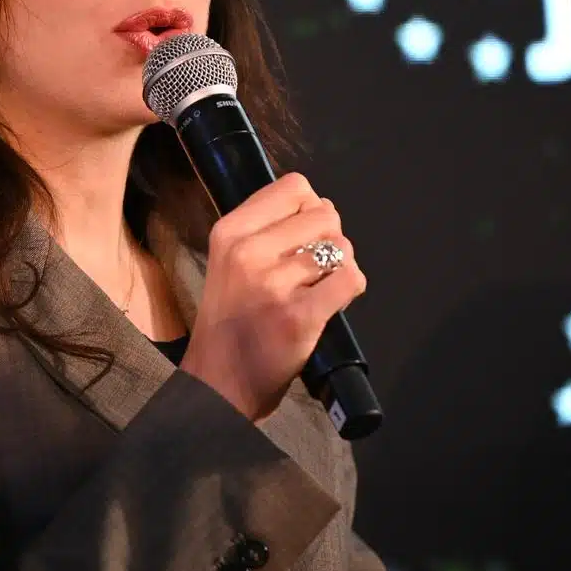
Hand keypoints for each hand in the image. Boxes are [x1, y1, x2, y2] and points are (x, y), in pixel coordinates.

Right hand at [179, 173, 366, 422]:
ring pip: (341, 247)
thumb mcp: (229, 261)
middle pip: (324, 213)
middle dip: (329, 238)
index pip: (294, 186)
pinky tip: (332, 302)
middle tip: (313, 267)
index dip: (310, 207)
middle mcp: (249, 251)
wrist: (219, 384)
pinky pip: (351, 279)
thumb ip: (265, 229)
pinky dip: (352, 288)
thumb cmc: (230, 321)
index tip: (302, 234)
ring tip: (319, 287)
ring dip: (341, 266)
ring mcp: (274, 284)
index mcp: (229, 231)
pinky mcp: (300, 316)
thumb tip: (319, 205)